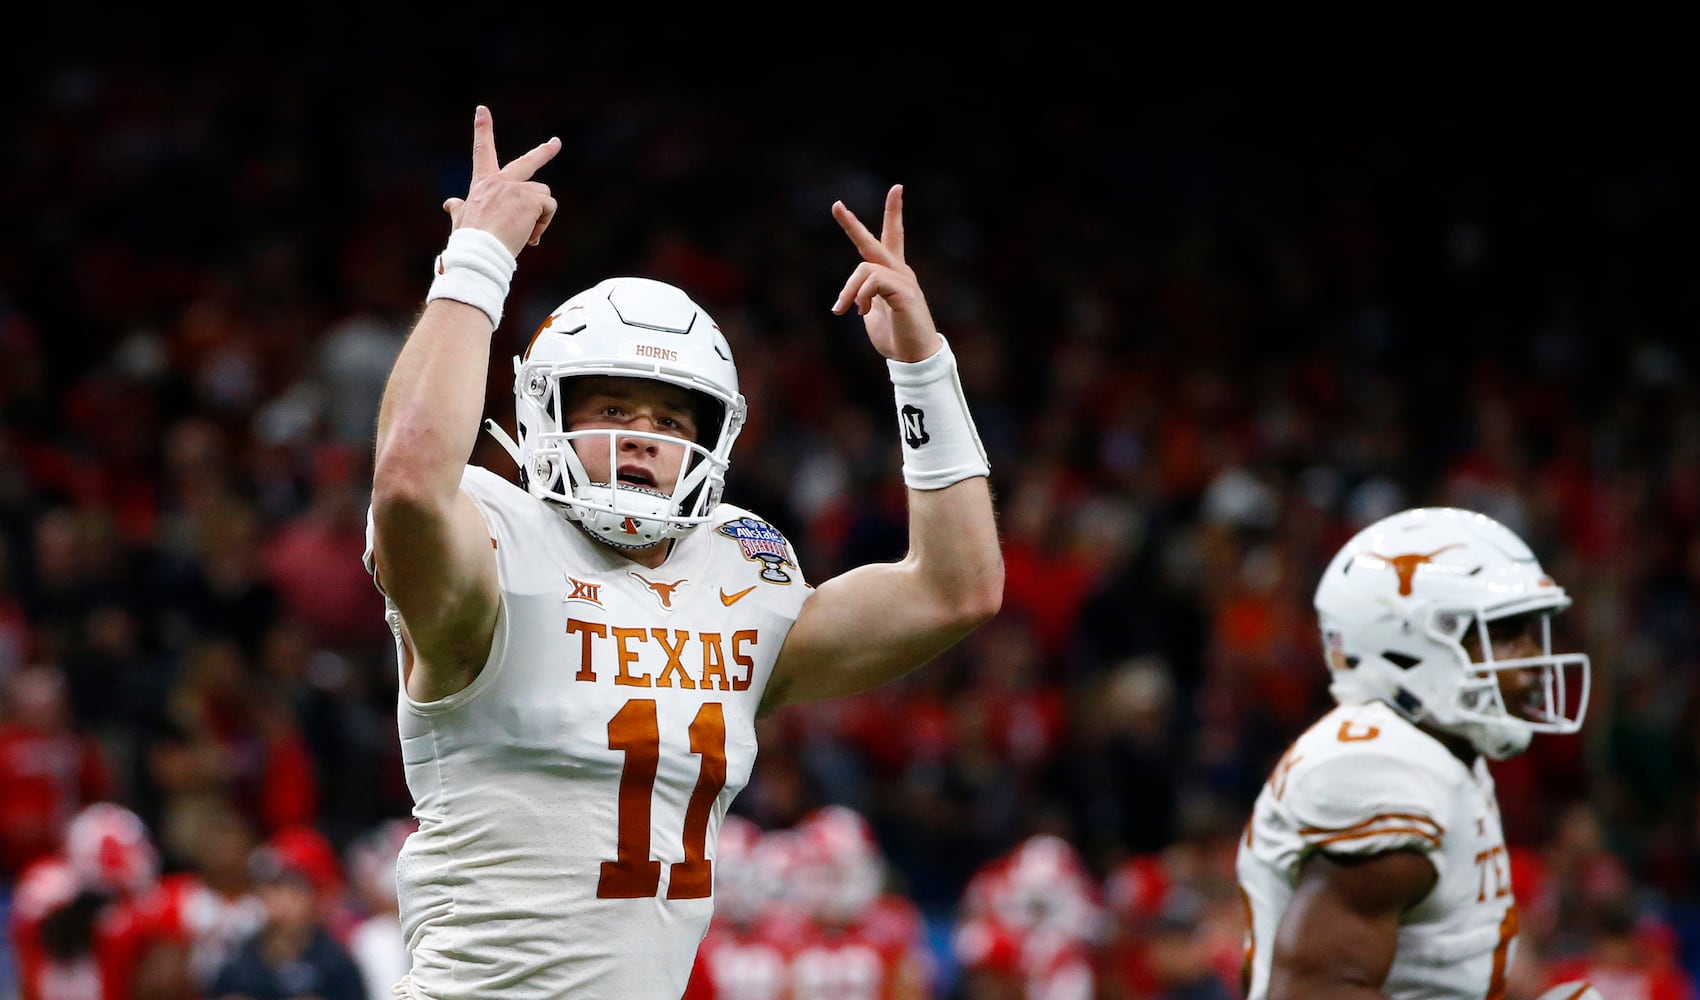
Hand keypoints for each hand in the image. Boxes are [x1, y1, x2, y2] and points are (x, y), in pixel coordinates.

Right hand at [441, 105, 561, 255]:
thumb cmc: (469, 241)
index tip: (482, 109)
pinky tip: (529, 236)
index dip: (482, 129)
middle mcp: (500, 181)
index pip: (483, 151)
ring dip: (540, 216)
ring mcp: (516, 188)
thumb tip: (449, 203)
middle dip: (544, 152)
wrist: (479, 253)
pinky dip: (544, 223)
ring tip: (523, 234)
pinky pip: (549, 207)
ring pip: (543, 196)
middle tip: (556, 143)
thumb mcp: (461, 220)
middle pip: (526, 162)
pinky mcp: (530, 198)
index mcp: (483, 184)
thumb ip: (459, 209)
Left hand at [831, 184, 942, 362]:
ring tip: (843, 310)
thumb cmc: (895, 337)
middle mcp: (901, 271)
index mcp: (893, 274)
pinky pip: (872, 282)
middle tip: (837, 205)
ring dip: (848, 290)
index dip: (894, 213)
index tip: (897, 189)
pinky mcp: (904, 292)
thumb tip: (853, 293)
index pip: (893, 237)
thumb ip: (864, 296)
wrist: (914, 357)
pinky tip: (861, 312)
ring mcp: (903, 280)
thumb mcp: (872, 313)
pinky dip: (859, 296)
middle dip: (853, 224)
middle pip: (879, 239)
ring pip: (864, 268)